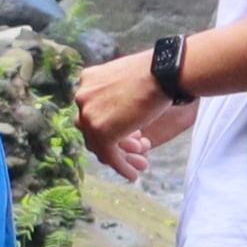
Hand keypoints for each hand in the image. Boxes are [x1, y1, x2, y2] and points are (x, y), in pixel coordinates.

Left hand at [75, 42, 175, 179]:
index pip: (93, 111)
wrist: (164, 72)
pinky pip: (109, 155)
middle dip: (116, 141)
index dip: (113, 125)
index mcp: (88, 79)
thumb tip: (121, 114)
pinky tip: (133, 174)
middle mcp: (82, 96)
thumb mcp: (128, 79)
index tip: (132, 133)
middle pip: (93, 129)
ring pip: (100, 145)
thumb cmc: (155, 71)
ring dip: (121, 156)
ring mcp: (88, 114)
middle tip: (137, 148)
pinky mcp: (100, 131)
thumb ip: (117, 94)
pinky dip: (121, 166)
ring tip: (142, 163)